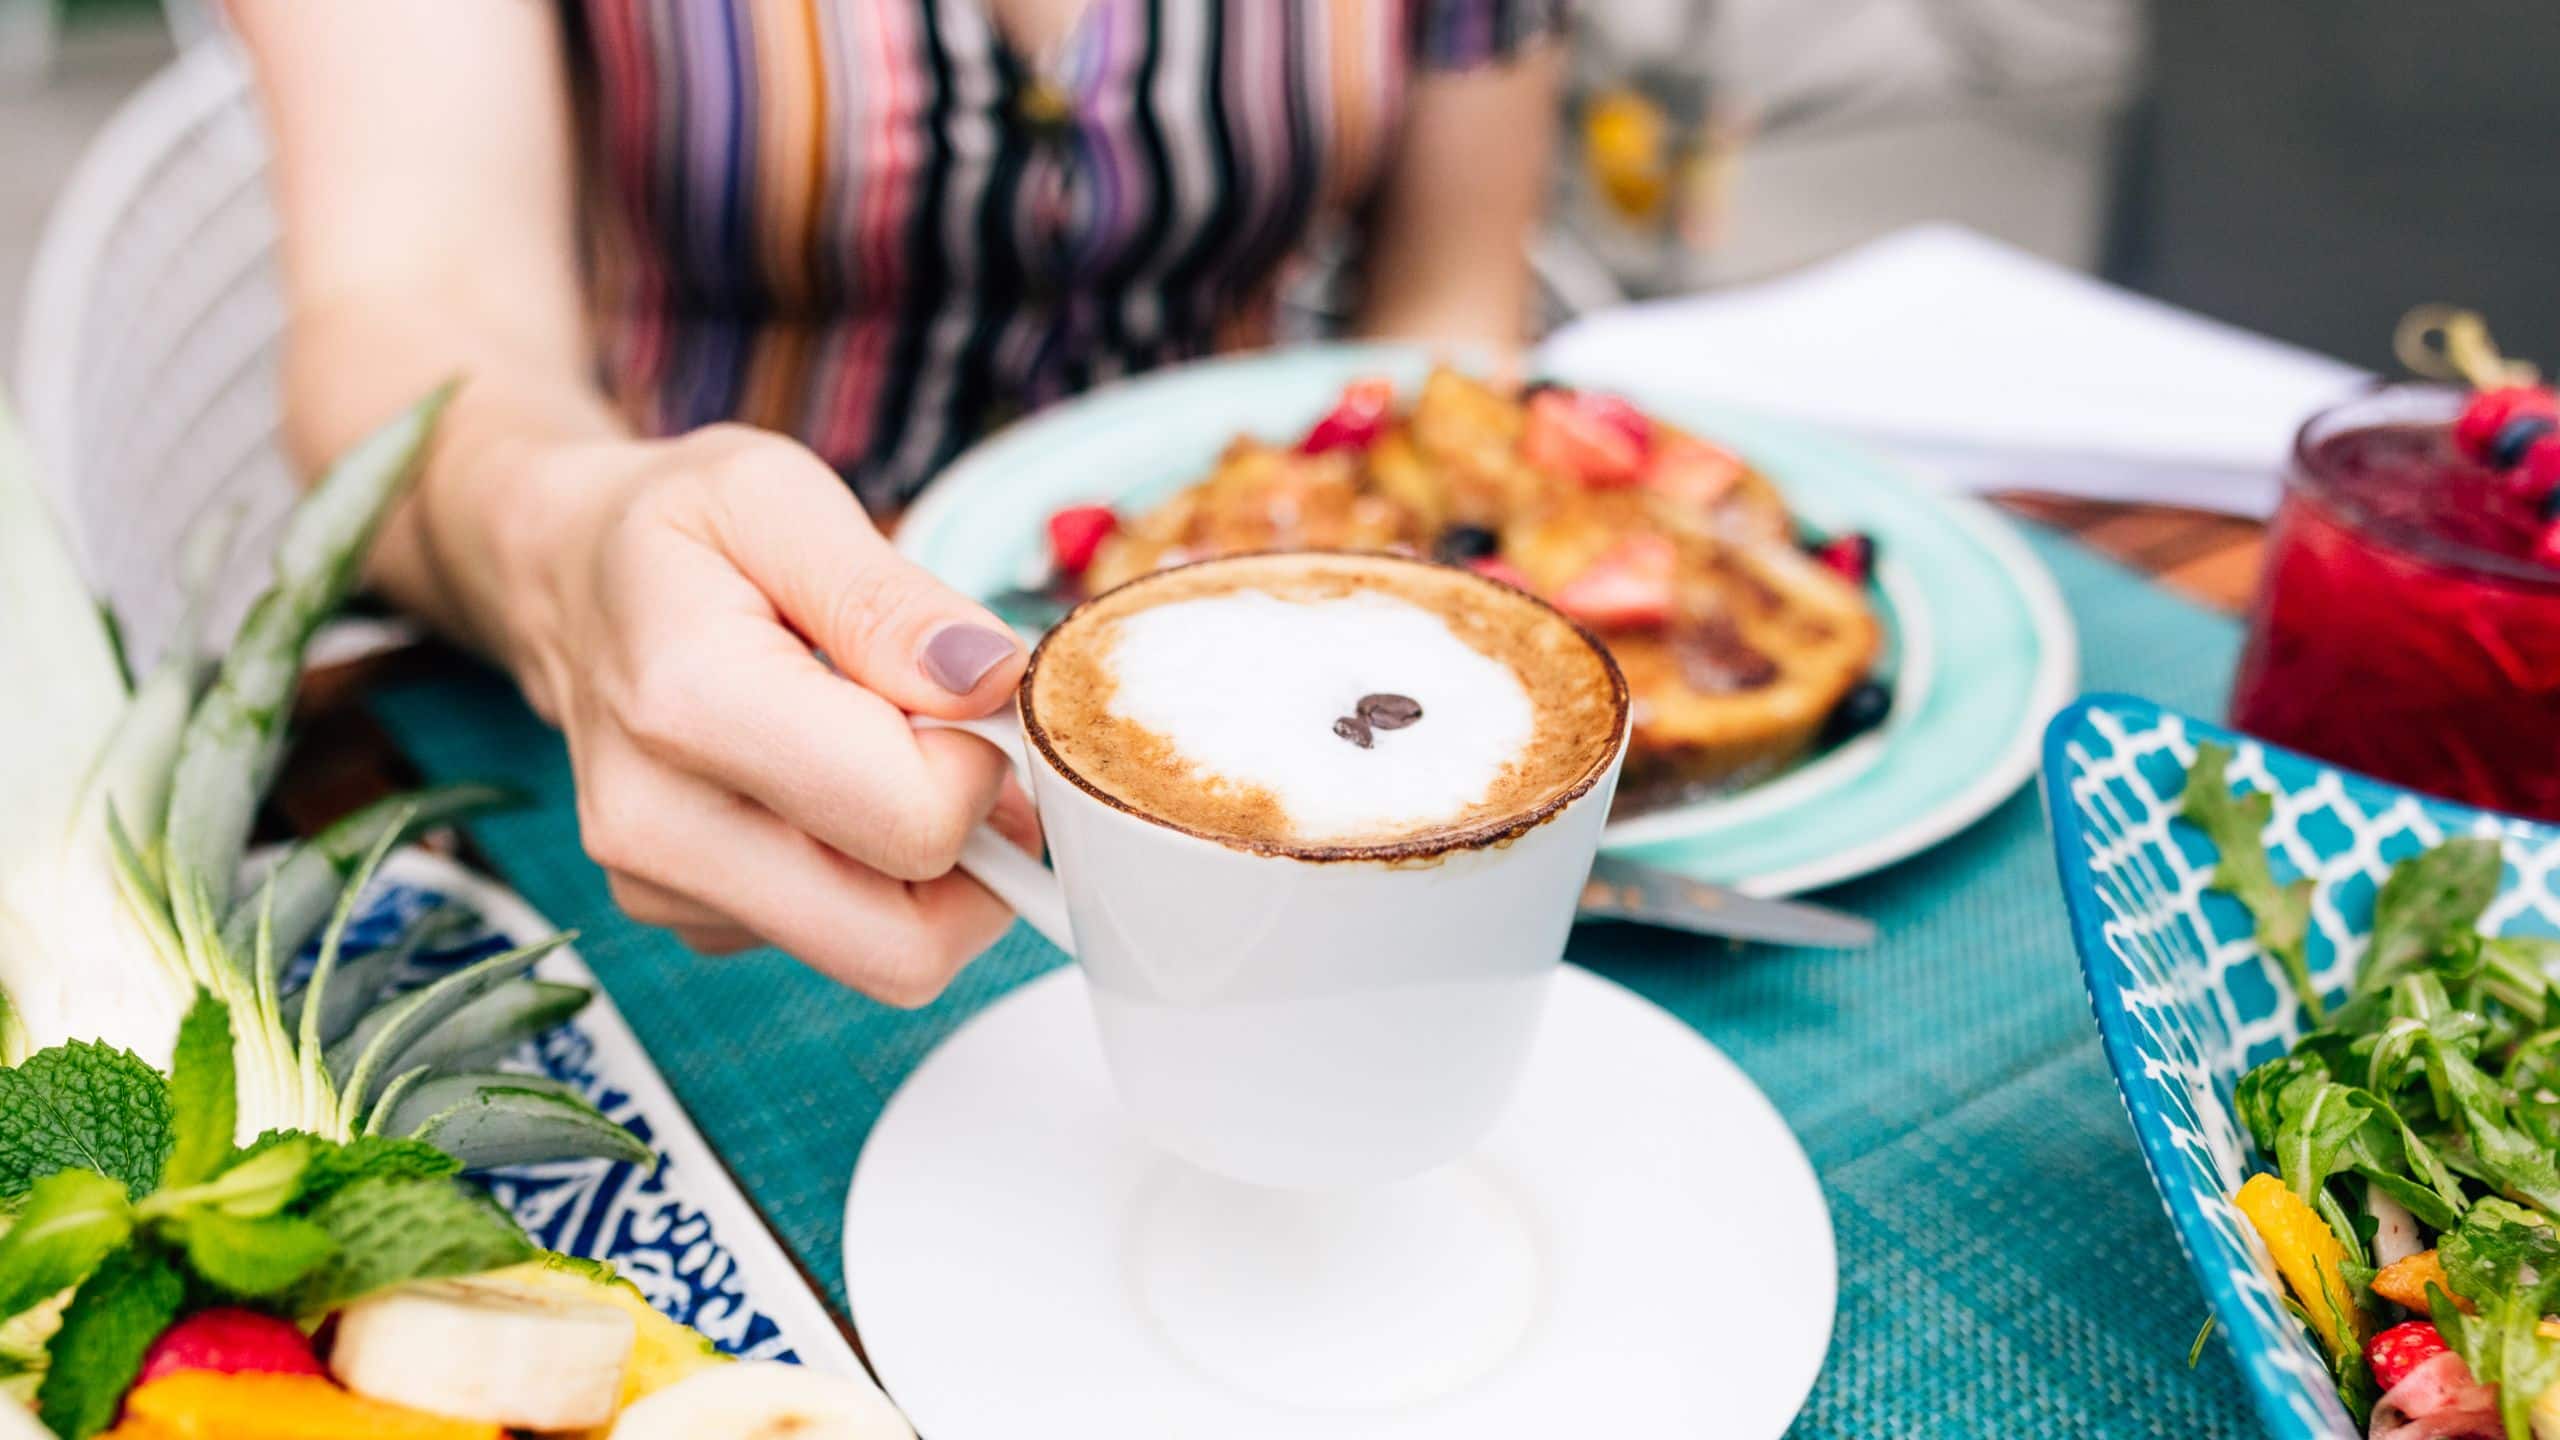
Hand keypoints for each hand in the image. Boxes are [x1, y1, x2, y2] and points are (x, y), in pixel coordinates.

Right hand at [487, 424, 1036, 1005]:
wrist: (566, 578)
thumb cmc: (679, 532)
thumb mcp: (781, 498)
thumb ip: (890, 598)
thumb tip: (990, 680)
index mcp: (689, 704)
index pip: (916, 824)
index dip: (983, 762)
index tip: (965, 689)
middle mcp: (657, 824)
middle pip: (906, 948)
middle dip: (975, 851)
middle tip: (964, 747)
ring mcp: (660, 889)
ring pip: (887, 955)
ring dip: (931, 865)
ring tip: (891, 747)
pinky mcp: (685, 921)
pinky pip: (840, 944)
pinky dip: (874, 874)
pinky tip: (837, 782)